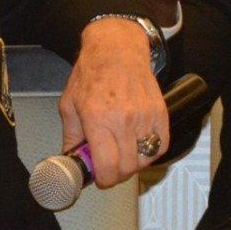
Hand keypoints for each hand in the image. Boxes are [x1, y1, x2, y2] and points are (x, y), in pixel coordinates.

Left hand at [60, 18, 166, 187]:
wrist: (117, 49)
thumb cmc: (92, 73)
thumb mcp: (69, 104)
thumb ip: (71, 136)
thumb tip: (71, 159)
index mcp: (98, 119)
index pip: (108, 166)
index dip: (104, 180)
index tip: (100, 178)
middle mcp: (124, 120)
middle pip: (128, 167)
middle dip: (117, 174)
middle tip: (111, 168)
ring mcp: (145, 116)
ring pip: (146, 159)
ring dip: (135, 164)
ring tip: (125, 156)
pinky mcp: (160, 112)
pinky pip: (161, 145)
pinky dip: (152, 152)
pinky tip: (140, 147)